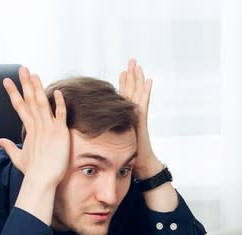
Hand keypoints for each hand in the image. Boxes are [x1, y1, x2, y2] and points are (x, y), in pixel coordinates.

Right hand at [0, 66, 68, 187]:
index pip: (19, 107)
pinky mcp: (60, 132)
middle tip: (22, 68)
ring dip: (38, 88)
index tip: (7, 81)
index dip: (13, 93)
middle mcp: (37, 126)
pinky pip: (60, 114)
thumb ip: (9, 147)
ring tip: (33, 74)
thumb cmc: (32, 172)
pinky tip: (58, 91)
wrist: (41, 179)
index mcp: (29, 130)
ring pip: (42, 103)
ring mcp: (48, 128)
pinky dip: (60, 102)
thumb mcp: (18, 158)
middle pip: (30, 100)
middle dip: (25, 83)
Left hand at [118, 58, 161, 178]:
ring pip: (138, 94)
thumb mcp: (114, 143)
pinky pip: (144, 103)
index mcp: (126, 118)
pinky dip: (146, 92)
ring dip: (138, 79)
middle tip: (132, 60)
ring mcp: (139, 117)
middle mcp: (133, 115)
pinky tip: (149, 81)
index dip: (124, 85)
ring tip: (138, 65)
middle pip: (132, 91)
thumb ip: (106, 136)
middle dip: (132, 76)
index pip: (124, 97)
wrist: (142, 166)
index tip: (122, 72)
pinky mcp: (142, 121)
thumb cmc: (129, 157)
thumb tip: (93, 135)